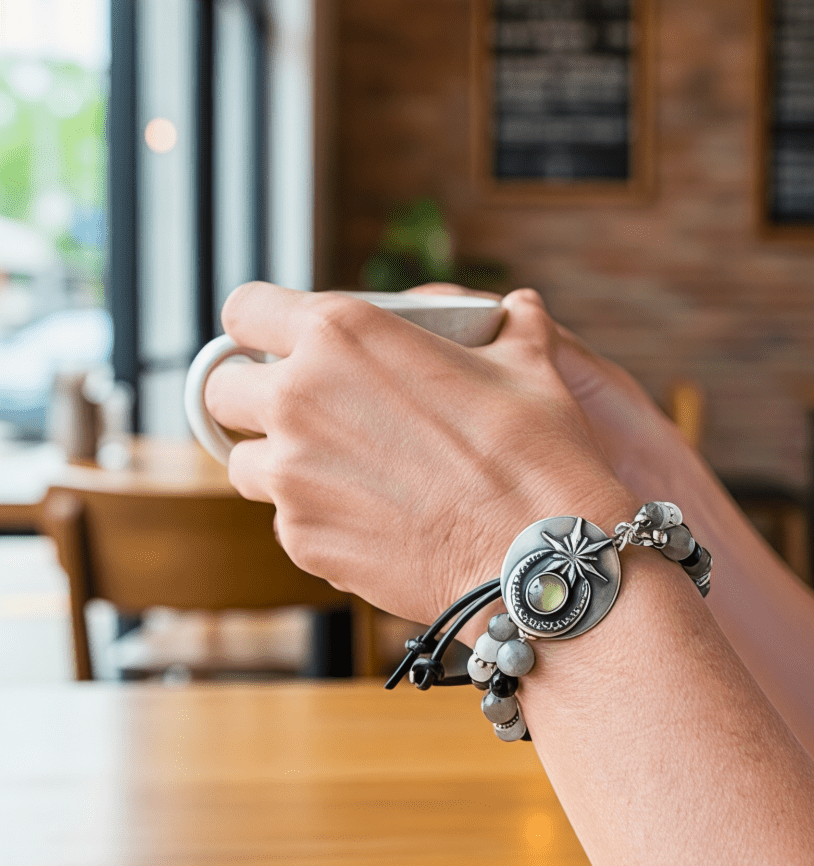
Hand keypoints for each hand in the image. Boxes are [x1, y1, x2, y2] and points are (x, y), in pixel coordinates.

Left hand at [204, 283, 635, 623]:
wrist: (539, 556)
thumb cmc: (536, 453)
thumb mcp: (528, 364)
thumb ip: (507, 326)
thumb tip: (520, 310)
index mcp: (342, 335)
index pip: (245, 309)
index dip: (261, 324)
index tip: (279, 343)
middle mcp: (298, 400)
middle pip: (222, 389)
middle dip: (254, 396)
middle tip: (304, 410)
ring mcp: (292, 477)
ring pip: (244, 462)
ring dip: (278, 461)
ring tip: (341, 471)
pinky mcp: (302, 540)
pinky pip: (284, 519)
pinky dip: (314, 515)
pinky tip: (373, 517)